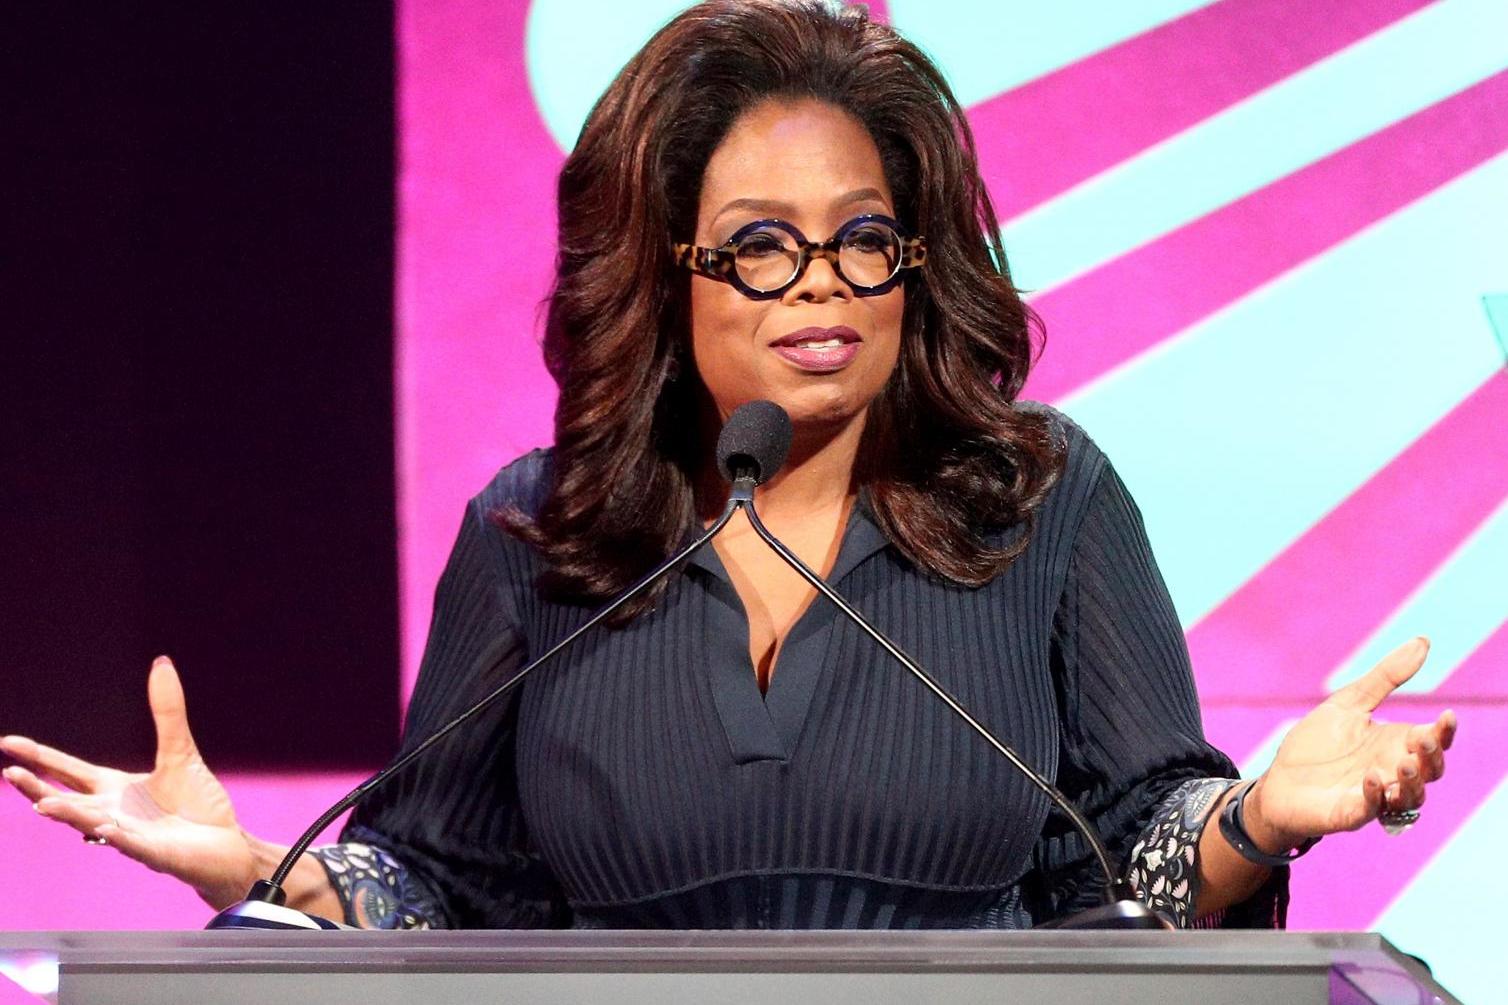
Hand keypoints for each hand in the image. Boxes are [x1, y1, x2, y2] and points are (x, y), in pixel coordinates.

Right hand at [1, 656, 261, 908]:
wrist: (228, 843)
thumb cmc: (197, 804)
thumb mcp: (181, 751)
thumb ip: (168, 712)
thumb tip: (161, 662)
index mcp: (114, 789)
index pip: (69, 770)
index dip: (40, 757)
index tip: (8, 743)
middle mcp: (114, 812)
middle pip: (67, 799)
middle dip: (38, 788)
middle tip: (9, 773)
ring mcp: (131, 836)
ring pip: (91, 825)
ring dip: (69, 815)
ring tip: (42, 803)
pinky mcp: (154, 853)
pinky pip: (132, 845)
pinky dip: (117, 837)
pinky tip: (102, 828)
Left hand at [1244, 637, 1456, 850]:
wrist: (1277, 781)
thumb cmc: (1316, 745)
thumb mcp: (1349, 703)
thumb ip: (1384, 677)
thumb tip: (1424, 642)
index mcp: (1395, 745)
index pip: (1433, 742)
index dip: (1444, 733)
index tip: (1446, 715)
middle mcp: (1392, 774)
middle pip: (1430, 771)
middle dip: (1432, 757)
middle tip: (1423, 739)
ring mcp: (1374, 797)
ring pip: (1410, 797)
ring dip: (1412, 782)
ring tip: (1404, 763)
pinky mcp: (1350, 814)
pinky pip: (1372, 810)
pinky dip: (1376, 796)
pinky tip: (1372, 778)